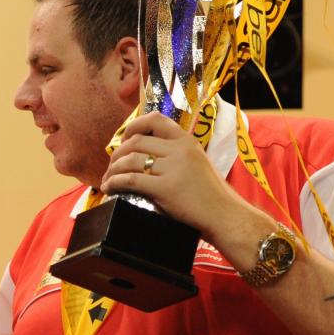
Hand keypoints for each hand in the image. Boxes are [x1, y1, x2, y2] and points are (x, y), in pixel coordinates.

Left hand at [100, 111, 239, 238]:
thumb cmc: (210, 194)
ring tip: (108, 179)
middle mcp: (179, 150)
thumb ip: (175, 155)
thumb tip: (145, 155)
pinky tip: (109, 188)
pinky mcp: (165, 188)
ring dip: (113, 169)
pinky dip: (115, 182)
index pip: (155, 119)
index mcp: (187, 141)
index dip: (133, 126)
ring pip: (130, 160)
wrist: (225, 215)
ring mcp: (172, 168)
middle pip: (136, 141)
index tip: (124, 139)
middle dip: (117, 153)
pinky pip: (130, 179)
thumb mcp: (196, 162)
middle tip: (112, 166)